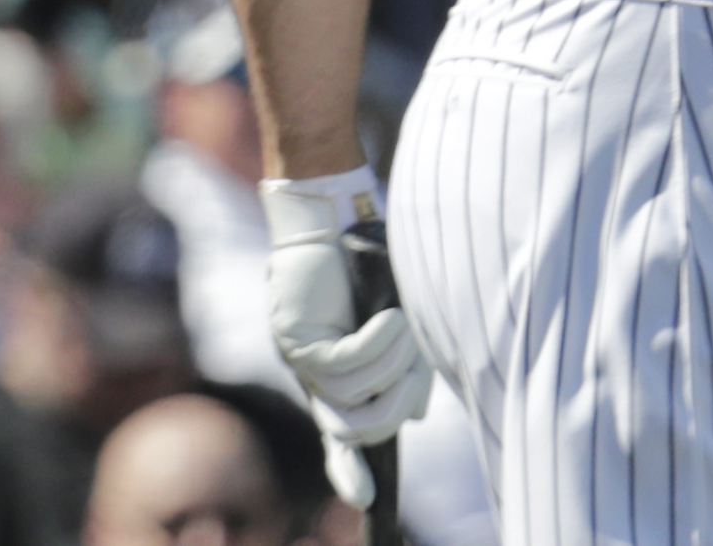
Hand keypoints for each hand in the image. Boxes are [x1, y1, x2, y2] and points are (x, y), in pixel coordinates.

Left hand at [263, 170, 432, 509]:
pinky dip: (378, 344)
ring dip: (393, 363)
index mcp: (335, 375)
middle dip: (395, 406)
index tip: (367, 500)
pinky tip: (392, 317)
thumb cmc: (369, 262)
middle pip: (353, 427)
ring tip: (403, 323)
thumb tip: (417, 412)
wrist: (335, 214)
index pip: (339, 434)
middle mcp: (313, 375)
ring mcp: (301, 357)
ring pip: (353, 396)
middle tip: (416, 371)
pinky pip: (344, 365)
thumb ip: (406, 364)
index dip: (350, 470)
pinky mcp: (296, 336)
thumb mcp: (397, 319)